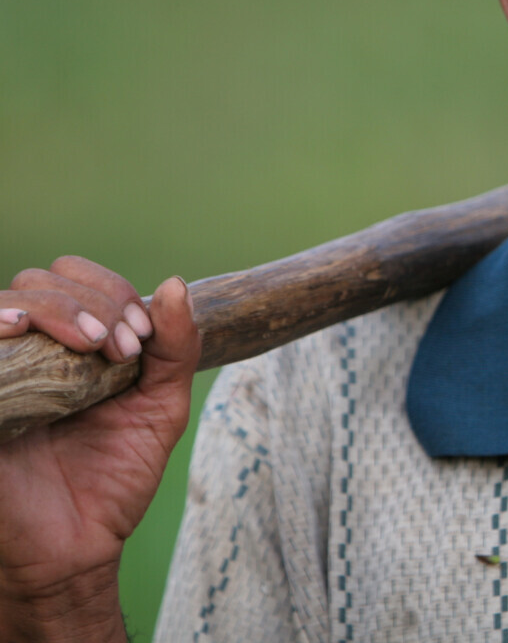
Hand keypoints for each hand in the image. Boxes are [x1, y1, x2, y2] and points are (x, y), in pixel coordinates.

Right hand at [0, 259, 199, 641]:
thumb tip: (176, 284)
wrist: (79, 543)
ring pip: (6, 303)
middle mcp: (28, 351)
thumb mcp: (161, 405)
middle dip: (90, 301)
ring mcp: (1, 375)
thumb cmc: (117, 474)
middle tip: (120, 348)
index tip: (140, 339)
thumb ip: (175, 346)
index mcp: (70, 343)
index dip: (111, 292)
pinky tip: (18, 331)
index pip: (77, 278)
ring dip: (52, 308)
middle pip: (40, 281)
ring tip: (90, 342)